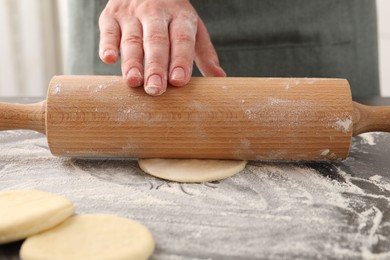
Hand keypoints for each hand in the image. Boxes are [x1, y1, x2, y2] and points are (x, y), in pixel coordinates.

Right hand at [99, 0, 225, 95]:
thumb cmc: (172, 16)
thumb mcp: (192, 28)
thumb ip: (204, 53)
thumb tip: (220, 78)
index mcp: (180, 17)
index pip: (181, 39)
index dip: (180, 60)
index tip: (179, 81)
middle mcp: (156, 13)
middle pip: (156, 41)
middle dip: (156, 66)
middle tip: (156, 89)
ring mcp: (132, 13)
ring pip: (132, 39)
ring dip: (132, 61)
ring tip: (134, 81)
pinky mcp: (111, 16)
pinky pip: (108, 30)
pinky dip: (107, 44)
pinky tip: (109, 59)